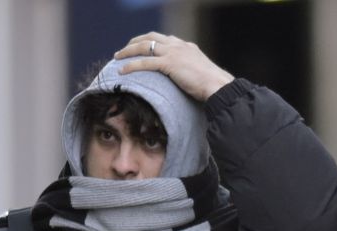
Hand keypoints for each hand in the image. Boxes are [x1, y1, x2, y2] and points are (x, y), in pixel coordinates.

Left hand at [114, 32, 234, 100]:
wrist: (218, 86)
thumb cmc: (213, 85)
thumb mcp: (201, 72)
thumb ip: (191, 70)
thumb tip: (187, 80)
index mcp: (186, 46)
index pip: (164, 38)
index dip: (150, 41)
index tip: (141, 47)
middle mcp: (178, 45)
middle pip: (150, 38)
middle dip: (135, 42)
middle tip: (124, 50)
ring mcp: (173, 53)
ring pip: (144, 47)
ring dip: (128, 51)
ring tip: (117, 58)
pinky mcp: (169, 64)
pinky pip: (144, 62)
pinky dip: (131, 65)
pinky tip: (122, 71)